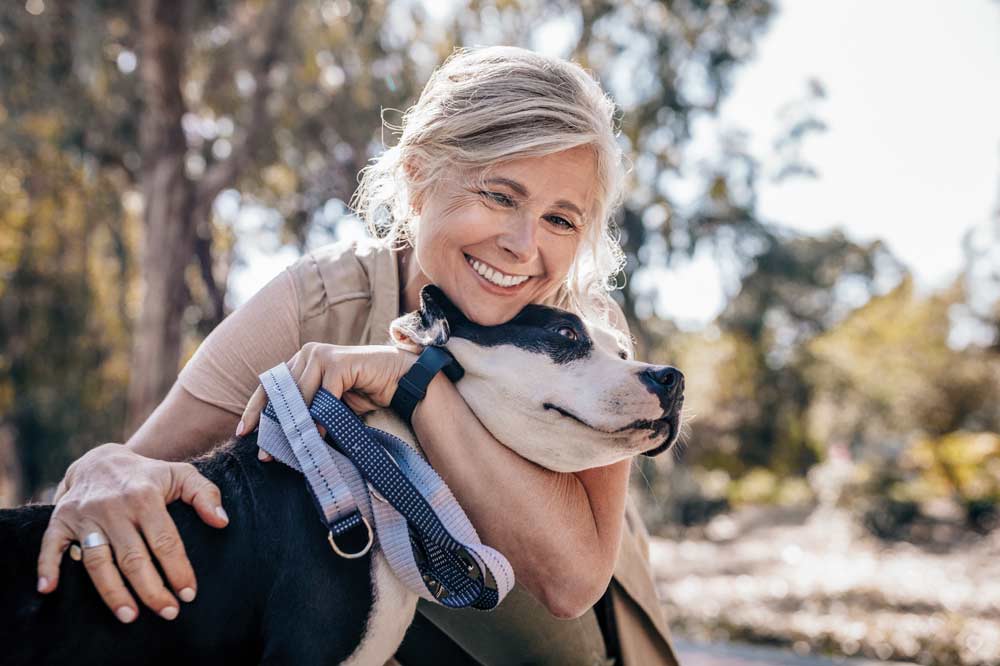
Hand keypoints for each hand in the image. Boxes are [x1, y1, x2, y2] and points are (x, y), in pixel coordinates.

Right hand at [37, 443, 228, 622]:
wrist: (102, 459)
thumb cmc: (148, 475)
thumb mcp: (182, 474)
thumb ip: (206, 494)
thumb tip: (222, 522)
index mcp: (145, 496)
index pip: (165, 540)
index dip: (178, 569)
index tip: (188, 594)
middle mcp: (114, 506)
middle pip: (133, 557)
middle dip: (151, 589)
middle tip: (167, 613)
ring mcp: (85, 514)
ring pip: (98, 561)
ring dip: (112, 591)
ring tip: (130, 616)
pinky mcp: (60, 519)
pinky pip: (51, 546)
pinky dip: (47, 567)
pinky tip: (49, 589)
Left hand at [238, 343, 416, 460]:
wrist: (398, 380)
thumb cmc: (363, 392)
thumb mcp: (328, 405)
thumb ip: (306, 412)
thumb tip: (278, 439)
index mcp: (301, 361)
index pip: (270, 386)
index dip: (255, 409)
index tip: (243, 432)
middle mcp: (307, 353)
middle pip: (280, 392)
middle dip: (273, 425)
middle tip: (266, 453)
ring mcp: (322, 355)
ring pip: (299, 394)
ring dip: (296, 425)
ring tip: (292, 449)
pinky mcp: (339, 362)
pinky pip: (323, 394)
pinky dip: (320, 417)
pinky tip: (318, 435)